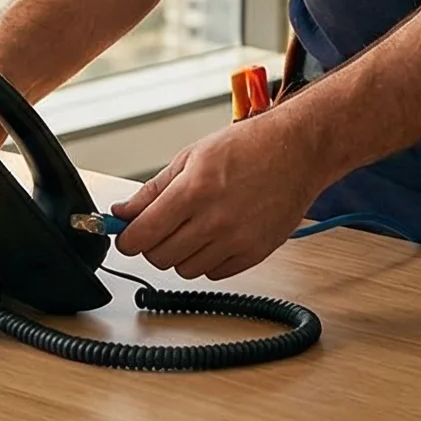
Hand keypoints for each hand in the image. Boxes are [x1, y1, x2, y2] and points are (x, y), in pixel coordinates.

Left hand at [110, 115, 335, 280]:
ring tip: (194, 227)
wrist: (297, 151)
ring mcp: (237, 240)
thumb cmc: (248, 146)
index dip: (127, 239)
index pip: (141, 236)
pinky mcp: (255, 253)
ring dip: (182, 253)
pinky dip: (208, 260)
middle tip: (162, 227)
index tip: (128, 235)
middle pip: (159, 257)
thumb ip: (152, 190)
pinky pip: (215, 274)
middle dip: (153, 245)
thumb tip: (122, 213)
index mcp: (193, 191)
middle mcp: (214, 220)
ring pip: (185, 270)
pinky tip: (216, 236)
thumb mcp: (191, 157)